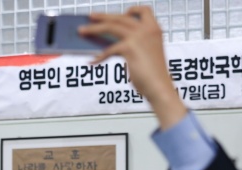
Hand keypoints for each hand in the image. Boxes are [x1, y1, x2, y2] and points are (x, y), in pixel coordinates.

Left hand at [82, 7, 186, 129]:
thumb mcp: (147, 53)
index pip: (144, 10)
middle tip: (91, 16)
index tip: (124, 12)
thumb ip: (134, 44)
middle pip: (121, 17)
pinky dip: (99, 57)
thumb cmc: (154, 75)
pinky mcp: (129, 48)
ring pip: (111, 27)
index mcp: (154, 29)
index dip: (132, 10)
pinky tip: (93, 61)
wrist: (159, 87)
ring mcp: (138, 37)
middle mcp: (147, 30)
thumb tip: (111, 41)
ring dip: (94, 28)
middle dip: (103, 16)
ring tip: (82, 30)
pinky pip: (108, 49)